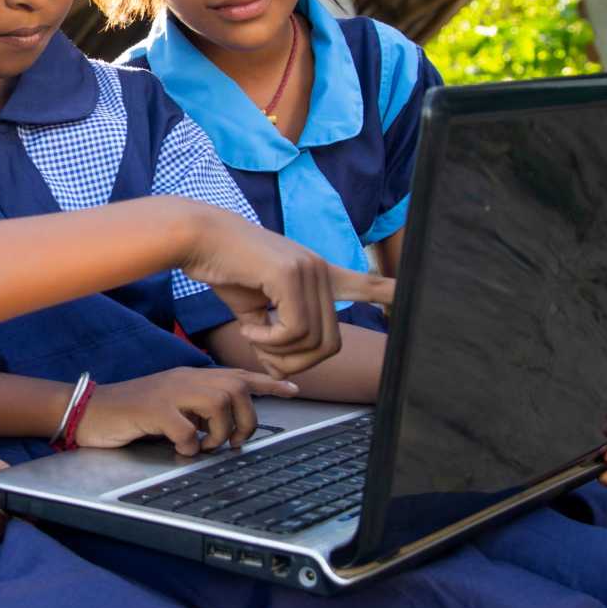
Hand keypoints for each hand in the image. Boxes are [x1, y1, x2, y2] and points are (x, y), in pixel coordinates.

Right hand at [76, 367, 300, 455]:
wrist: (91, 410)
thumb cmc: (133, 411)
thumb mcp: (172, 403)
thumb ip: (198, 407)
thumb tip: (227, 426)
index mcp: (192, 377)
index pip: (238, 374)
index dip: (268, 383)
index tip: (293, 390)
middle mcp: (184, 379)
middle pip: (235, 388)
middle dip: (245, 420)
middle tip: (233, 442)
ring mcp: (168, 393)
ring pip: (218, 404)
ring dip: (219, 433)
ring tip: (205, 447)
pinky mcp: (152, 411)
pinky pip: (185, 429)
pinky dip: (189, 446)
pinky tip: (180, 451)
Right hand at [179, 205, 394, 377]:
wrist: (200, 238)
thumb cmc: (224, 268)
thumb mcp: (253, 309)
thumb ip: (273, 337)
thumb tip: (278, 369)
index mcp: (315, 273)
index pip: (363, 284)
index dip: (385, 293)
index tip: (406, 296)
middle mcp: (319, 269)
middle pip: (330, 343)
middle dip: (297, 363)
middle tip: (266, 358)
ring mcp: (308, 270)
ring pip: (312, 340)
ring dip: (278, 352)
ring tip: (252, 336)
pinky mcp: (291, 274)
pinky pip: (293, 331)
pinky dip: (268, 341)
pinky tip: (249, 328)